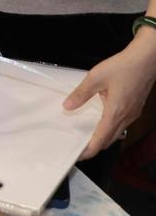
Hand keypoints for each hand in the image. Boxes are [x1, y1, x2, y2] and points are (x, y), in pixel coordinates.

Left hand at [63, 28, 155, 159]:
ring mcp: (133, 113)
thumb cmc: (123, 67)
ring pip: (117, 132)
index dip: (90, 149)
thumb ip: (81, 94)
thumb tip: (68, 106)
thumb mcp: (95, 78)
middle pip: (110, 139)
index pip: (101, 139)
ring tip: (89, 138)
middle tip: (81, 149)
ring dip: (104, 138)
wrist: (146, 60)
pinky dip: (111, 129)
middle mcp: (126, 117)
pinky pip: (122, 124)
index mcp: (116, 112)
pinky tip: (102, 122)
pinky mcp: (136, 108)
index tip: (80, 155)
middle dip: (95, 147)